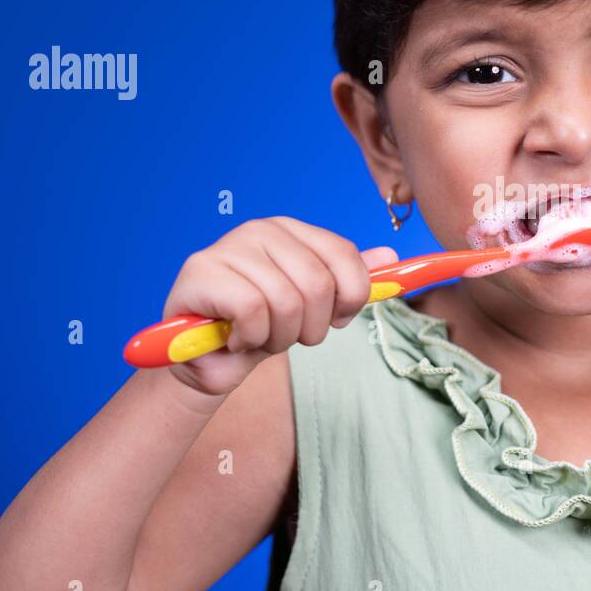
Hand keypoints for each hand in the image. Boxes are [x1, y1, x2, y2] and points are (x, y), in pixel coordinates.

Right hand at [159, 216, 397, 397]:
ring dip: (279, 337)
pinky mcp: (200, 272)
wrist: (208, 361)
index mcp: (292, 231)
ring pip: (286, 301)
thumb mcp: (313, 306)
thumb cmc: (262, 328)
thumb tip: (390, 256)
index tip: (338, 320)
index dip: (351, 297)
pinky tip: (237, 338)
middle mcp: (260, 229)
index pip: (344, 255)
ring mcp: (228, 247)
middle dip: (312, 326)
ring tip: (260, 337)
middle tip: (288, 335)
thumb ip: (347, 281)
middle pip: (319, 284)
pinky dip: (250, 337)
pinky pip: (252, 310)